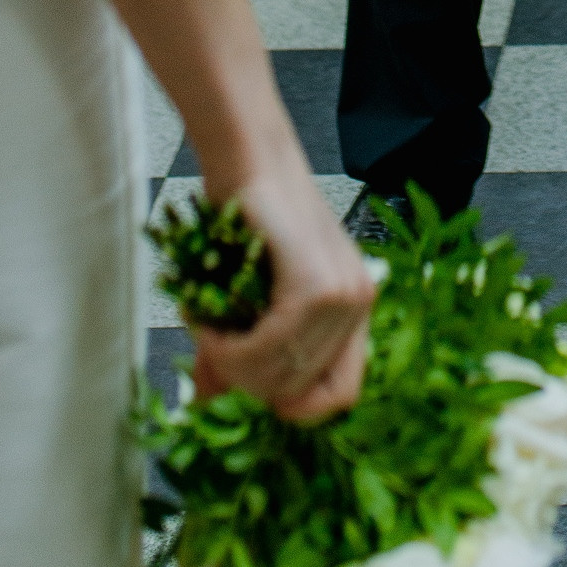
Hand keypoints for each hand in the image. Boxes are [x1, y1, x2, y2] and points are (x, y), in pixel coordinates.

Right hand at [191, 151, 380, 426]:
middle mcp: (359, 303)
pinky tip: (210, 327)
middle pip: (303, 393)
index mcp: (355, 309)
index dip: (291, 407)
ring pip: (283, 376)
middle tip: (210, 356)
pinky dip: (230, 349)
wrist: (250, 159)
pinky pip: (270, 349)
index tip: (248, 390)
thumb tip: (210, 407)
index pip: (341, 395)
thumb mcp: (250, 297)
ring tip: (207, 334)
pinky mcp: (317, 284)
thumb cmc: (250, 221)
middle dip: (246, 388)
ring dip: (232, 367)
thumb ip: (243, 354)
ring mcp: (344, 294)